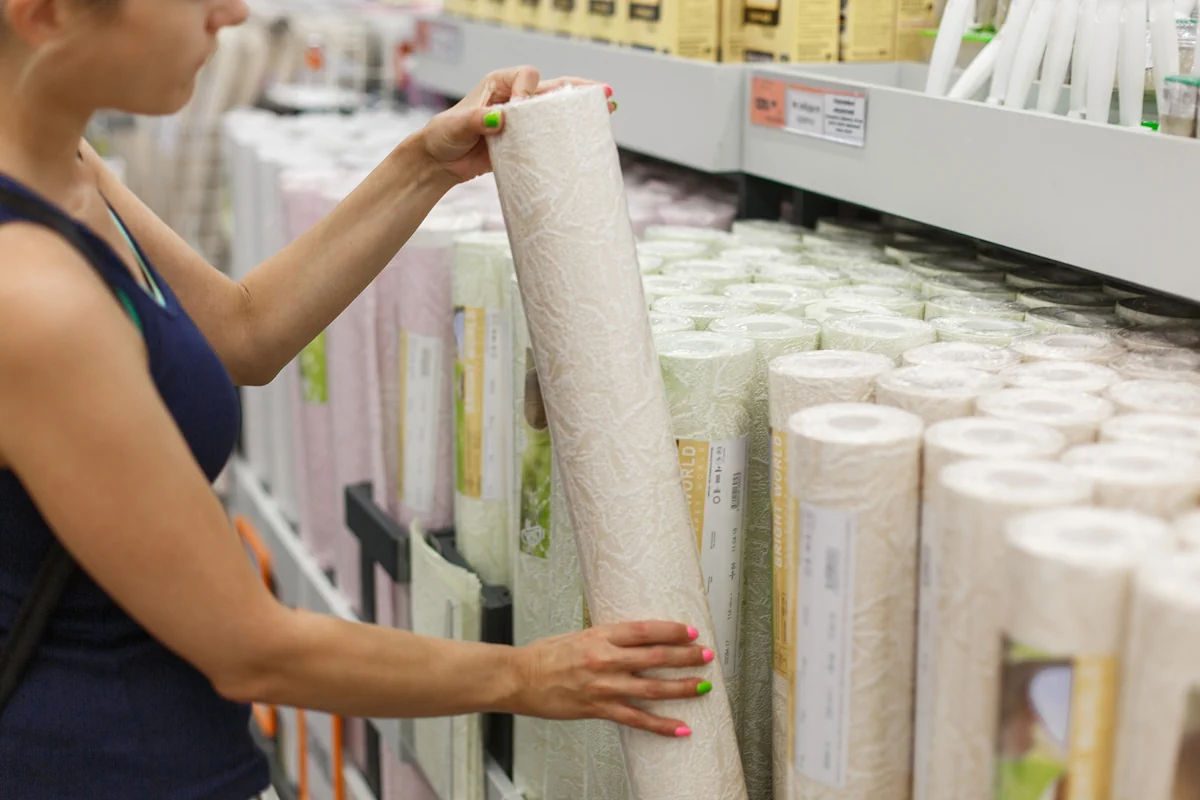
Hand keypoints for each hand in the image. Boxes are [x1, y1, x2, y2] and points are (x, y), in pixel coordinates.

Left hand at [418, 65, 616, 183]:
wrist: (440, 162)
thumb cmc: (444, 135)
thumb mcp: (457, 125)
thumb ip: (477, 119)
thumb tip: (500, 119)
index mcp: (499, 84)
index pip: (526, 77)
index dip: (529, 90)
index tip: (521, 108)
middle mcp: (514, 98)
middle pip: (551, 88)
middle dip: (577, 90)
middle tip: (602, 92)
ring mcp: (522, 121)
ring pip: (556, 110)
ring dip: (580, 109)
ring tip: (608, 108)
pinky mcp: (525, 141)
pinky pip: (549, 135)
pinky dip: (568, 134)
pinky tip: (588, 135)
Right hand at [510, 620, 714, 736]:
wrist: (519, 678)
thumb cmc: (545, 655)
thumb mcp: (579, 635)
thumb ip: (607, 638)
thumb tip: (633, 638)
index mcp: (601, 635)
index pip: (646, 630)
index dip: (672, 631)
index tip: (690, 632)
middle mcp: (605, 659)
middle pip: (656, 656)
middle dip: (686, 656)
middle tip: (705, 656)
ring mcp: (604, 685)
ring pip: (652, 687)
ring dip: (681, 687)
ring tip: (702, 686)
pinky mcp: (599, 708)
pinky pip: (636, 718)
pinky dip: (661, 725)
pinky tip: (680, 727)